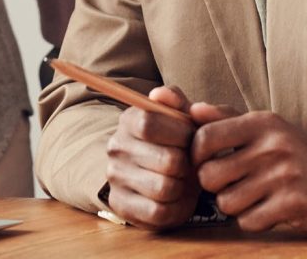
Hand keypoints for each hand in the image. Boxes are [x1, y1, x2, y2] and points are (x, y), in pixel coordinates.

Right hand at [105, 86, 199, 229]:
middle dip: (187, 163)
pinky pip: (158, 213)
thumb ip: (175, 100)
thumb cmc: (174, 140)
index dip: (179, 133)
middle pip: (166, 160)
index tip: (190, 137)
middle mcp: (116, 147)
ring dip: (183, 187)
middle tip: (189, 163)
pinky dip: (176, 208)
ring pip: (164, 188)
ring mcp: (115, 177)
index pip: (150, 124)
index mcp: (128, 120)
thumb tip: (160, 94)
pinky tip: (176, 197)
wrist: (157, 170)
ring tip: (183, 179)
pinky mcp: (121, 205)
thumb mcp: (178, 116)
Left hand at [190, 104, 306, 233]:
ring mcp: (285, 176)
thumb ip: (227, 118)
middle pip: (210, 176)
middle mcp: (273, 146)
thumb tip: (193, 109)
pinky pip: (249, 222)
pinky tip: (267, 210)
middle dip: (213, 186)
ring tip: (250, 196)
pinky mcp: (295, 206)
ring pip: (227, 203)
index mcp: (262, 122)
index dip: (196, 155)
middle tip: (227, 184)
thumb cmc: (296, 152)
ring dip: (234, 205)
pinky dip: (252, 220)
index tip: (205, 162)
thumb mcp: (266, 127)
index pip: (206, 137)